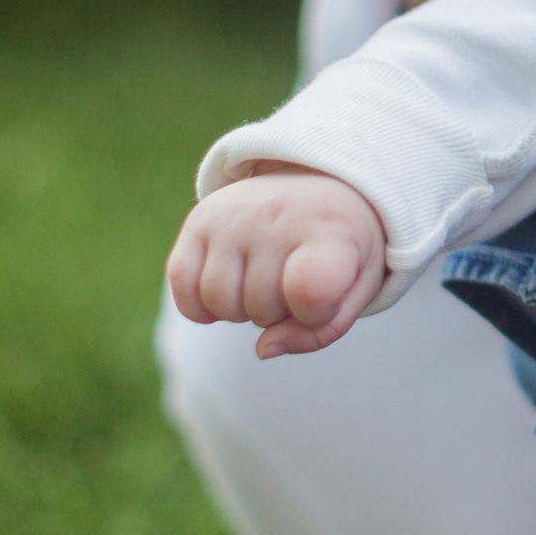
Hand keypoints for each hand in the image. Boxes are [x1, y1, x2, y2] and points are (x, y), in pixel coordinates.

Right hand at [166, 163, 387, 358]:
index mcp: (331, 230)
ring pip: (219, 303)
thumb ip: (320, 331)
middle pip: (261, 309)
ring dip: (241, 310)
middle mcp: (278, 215)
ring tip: (264, 280)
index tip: (327, 295)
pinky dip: (200, 304)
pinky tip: (228, 288)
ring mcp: (234, 214)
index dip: (314, 314)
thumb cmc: (340, 249)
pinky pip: (181, 283)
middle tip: (294, 279)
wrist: (319, 185)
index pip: (310, 290)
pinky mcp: (200, 217)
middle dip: (279, 312)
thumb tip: (263, 349)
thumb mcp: (355, 288)